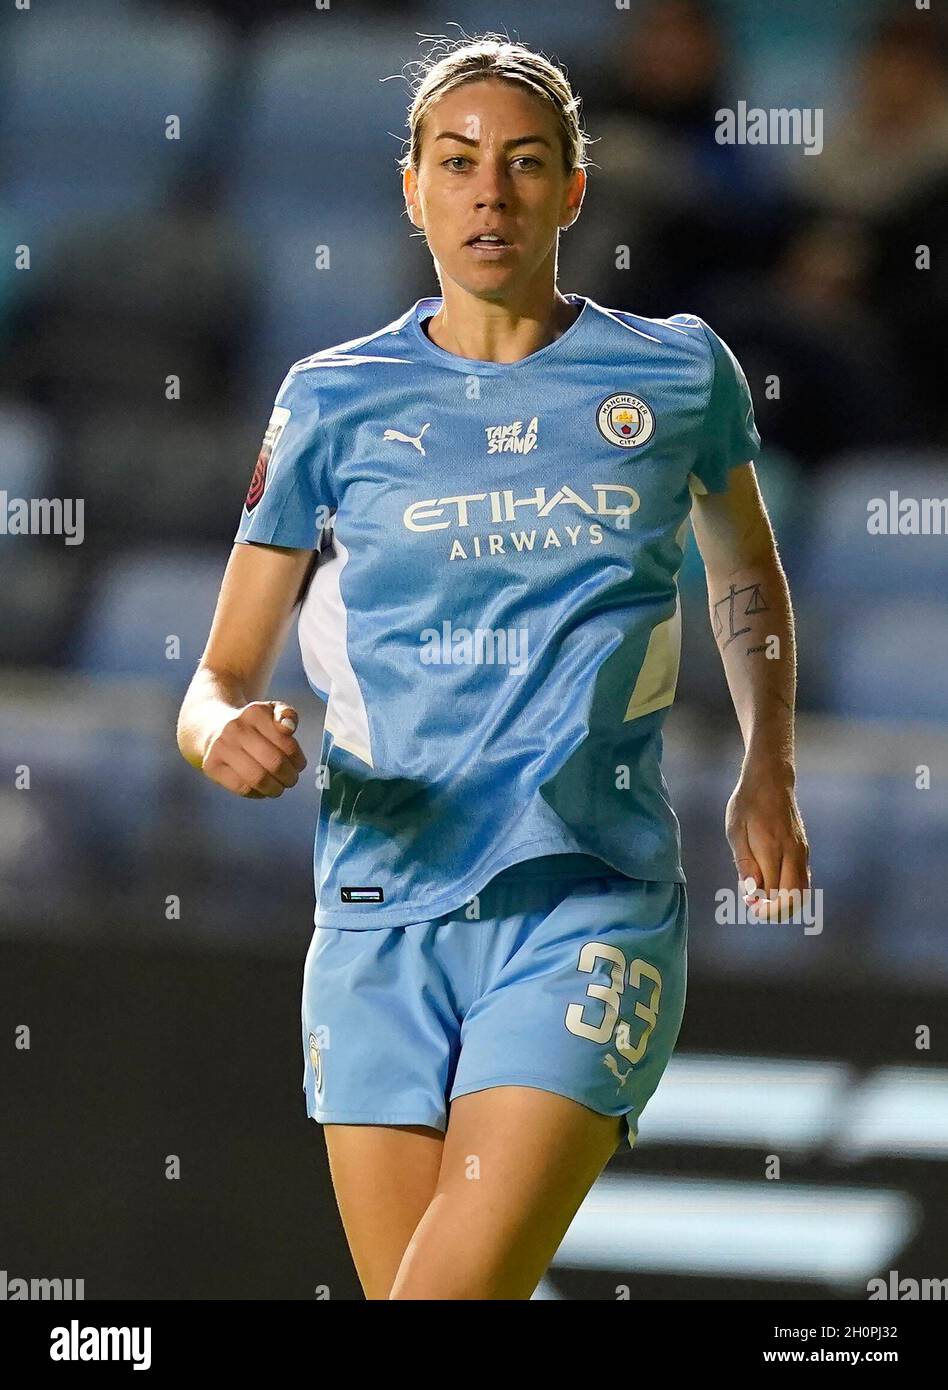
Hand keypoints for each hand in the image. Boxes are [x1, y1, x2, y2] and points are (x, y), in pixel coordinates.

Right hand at [201, 701, 306, 797]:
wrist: (213, 728)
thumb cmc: (251, 725)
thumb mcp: (271, 711)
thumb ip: (287, 714)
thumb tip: (288, 727)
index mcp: (255, 712)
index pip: (288, 744)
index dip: (298, 760)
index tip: (298, 765)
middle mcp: (236, 728)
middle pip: (274, 762)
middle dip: (289, 777)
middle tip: (291, 780)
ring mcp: (221, 747)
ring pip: (258, 778)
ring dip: (275, 788)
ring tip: (278, 788)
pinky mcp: (212, 765)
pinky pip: (241, 788)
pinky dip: (256, 793)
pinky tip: (260, 789)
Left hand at [725, 771, 809, 921]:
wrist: (771, 780)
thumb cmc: (748, 804)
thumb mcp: (736, 831)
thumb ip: (745, 863)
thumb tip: (753, 892)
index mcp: (773, 849)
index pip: (774, 892)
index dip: (761, 905)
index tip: (748, 902)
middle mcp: (792, 853)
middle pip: (794, 898)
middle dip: (776, 911)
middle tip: (756, 908)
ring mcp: (802, 852)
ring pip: (803, 892)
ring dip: (785, 904)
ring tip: (764, 900)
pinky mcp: (804, 851)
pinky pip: (803, 880)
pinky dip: (791, 892)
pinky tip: (773, 886)